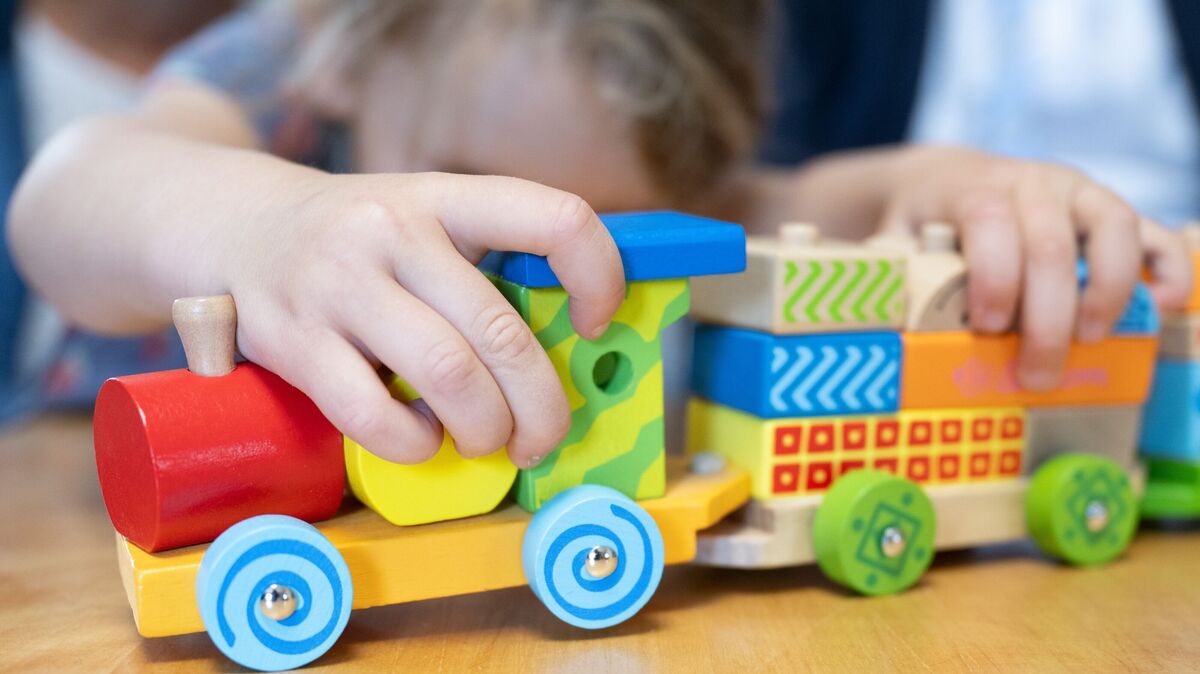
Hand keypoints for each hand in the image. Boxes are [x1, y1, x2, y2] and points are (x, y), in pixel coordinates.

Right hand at [216, 172, 623, 465]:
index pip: (555, 219)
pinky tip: (422, 438)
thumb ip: (484, 265)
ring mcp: (338, 284)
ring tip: (487, 440)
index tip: (595, 323)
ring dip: (486, 429)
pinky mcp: (293, 340)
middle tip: (542, 436)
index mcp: (444, 196)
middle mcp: (393, 229)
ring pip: (449, 377)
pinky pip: (376, 416)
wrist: (233, 226)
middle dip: (542, 406)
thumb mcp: (423, 218)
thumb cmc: (357, 241)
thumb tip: (568, 350)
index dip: (599, 277)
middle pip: (502, 333)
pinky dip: (416, 444)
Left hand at [876, 146, 1190, 388]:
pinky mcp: (1110, 212)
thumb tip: (889, 317)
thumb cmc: (925, 222)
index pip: (990, 221)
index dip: (994, 276)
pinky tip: (1166, 305)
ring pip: (1113, 226)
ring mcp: (1079, 193)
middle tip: (1036, 373)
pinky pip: (1154, 231)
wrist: (950, 179)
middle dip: (1047, 316)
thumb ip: (897, 271)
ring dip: (1109, 290)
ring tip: (1089, 340)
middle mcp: (1033, 184)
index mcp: (977, 190)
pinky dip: (1169, 266)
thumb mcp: (897, 239)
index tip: (989, 326)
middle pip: (1050, 243)